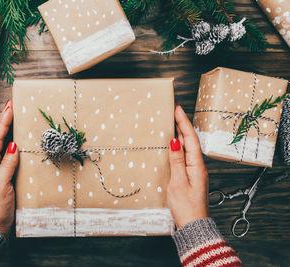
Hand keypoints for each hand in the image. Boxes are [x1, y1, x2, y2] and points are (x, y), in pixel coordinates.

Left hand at [0, 100, 18, 234]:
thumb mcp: (1, 186)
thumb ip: (7, 165)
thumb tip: (13, 145)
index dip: (3, 123)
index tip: (9, 108)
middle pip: (0, 139)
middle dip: (5, 122)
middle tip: (12, 106)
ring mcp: (0, 169)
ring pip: (5, 145)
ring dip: (10, 131)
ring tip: (16, 116)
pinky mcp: (8, 175)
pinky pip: (12, 156)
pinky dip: (17, 145)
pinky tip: (21, 139)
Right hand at [168, 104, 208, 228]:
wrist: (193, 225)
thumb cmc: (186, 207)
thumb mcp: (178, 183)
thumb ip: (176, 161)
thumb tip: (174, 142)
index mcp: (196, 166)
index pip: (190, 138)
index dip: (184, 122)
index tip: (178, 108)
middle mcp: (198, 166)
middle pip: (191, 140)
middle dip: (183, 124)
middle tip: (175, 111)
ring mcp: (195, 172)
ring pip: (188, 148)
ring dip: (181, 134)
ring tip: (174, 122)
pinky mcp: (190, 177)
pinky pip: (185, 156)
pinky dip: (180, 147)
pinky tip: (174, 145)